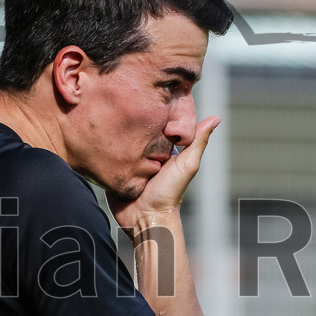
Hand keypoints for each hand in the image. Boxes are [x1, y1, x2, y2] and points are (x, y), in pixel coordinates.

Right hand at [106, 116, 220, 228]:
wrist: (145, 219)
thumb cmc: (169, 194)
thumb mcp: (186, 165)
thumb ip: (198, 142)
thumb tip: (216, 118)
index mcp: (163, 149)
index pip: (157, 124)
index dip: (155, 111)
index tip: (148, 97)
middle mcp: (145, 153)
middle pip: (137, 130)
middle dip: (132, 120)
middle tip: (124, 105)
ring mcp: (128, 162)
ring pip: (119, 140)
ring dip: (114, 132)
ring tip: (108, 117)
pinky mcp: (113, 170)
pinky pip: (106, 155)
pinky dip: (103, 148)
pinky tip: (99, 136)